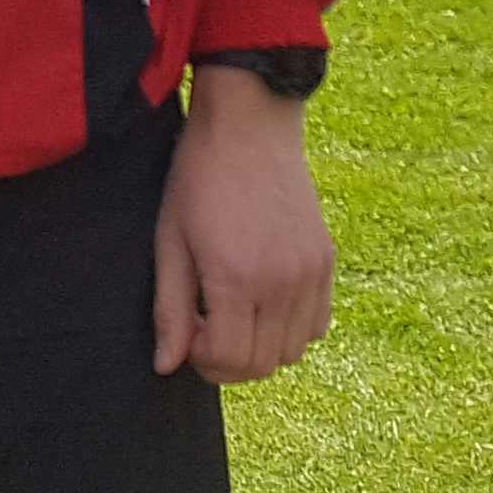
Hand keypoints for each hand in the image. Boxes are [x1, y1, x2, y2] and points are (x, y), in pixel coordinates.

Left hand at [152, 64, 333, 383]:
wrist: (249, 126)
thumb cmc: (198, 179)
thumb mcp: (170, 241)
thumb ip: (170, 309)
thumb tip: (166, 366)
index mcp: (236, 278)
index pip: (229, 360)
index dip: (202, 360)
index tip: (188, 332)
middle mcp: (282, 283)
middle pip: (262, 364)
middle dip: (228, 361)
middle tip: (204, 327)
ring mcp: (310, 273)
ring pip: (292, 352)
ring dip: (260, 348)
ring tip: (232, 312)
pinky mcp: (326, 261)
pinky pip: (316, 325)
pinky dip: (290, 329)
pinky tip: (262, 301)